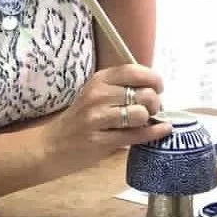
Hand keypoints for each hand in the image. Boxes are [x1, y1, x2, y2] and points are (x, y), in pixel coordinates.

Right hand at [42, 64, 171, 174]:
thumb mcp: (96, 94)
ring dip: (148, 119)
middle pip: (142, 94)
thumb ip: (121, 88)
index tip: (159, 87)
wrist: (53, 144)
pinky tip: (163, 129)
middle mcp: (98, 95)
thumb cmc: (81, 118)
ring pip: (140, 114)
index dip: (153, 79)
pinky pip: (136, 135)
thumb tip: (155, 89)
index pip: (133, 71)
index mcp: (99, 80)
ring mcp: (97, 118)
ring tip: (144, 122)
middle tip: (151, 110)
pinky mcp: (100, 141)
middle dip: (154, 103)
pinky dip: (154, 133)